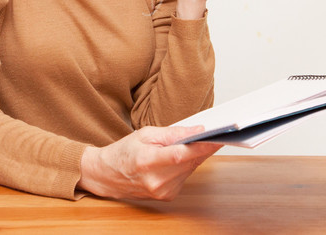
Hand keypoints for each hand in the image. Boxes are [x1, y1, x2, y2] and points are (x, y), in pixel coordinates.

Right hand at [77, 126, 221, 200]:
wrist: (108, 175)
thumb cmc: (124, 152)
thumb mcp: (145, 134)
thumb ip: (172, 133)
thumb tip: (196, 130)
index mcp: (147, 162)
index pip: (181, 154)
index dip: (201, 146)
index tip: (217, 137)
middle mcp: (156, 181)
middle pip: (189, 162)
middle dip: (204, 147)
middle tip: (217, 133)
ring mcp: (162, 191)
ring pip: (190, 169)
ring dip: (196, 156)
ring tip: (199, 142)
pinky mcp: (167, 196)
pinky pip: (185, 176)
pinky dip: (187, 165)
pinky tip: (184, 156)